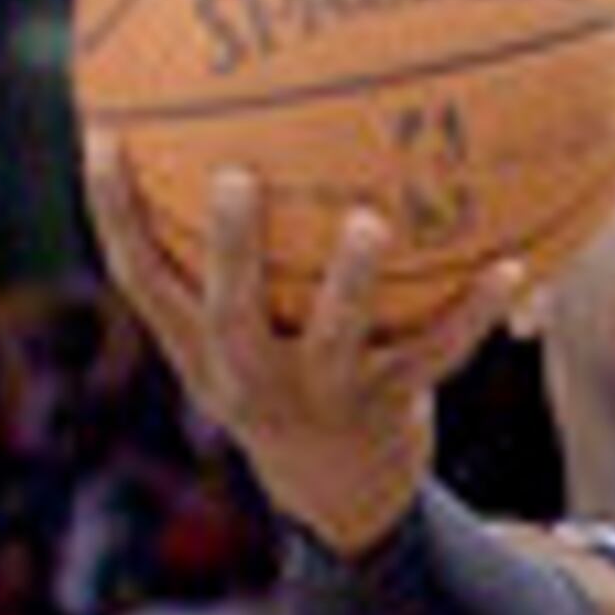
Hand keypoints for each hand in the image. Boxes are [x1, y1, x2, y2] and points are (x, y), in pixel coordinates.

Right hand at [83, 144, 523, 555]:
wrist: (336, 493)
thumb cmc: (277, 378)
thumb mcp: (229, 332)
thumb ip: (211, 250)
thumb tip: (212, 121)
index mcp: (202, 348)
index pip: (140, 276)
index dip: (115, 211)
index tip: (105, 135)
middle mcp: (252, 375)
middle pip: (230, 310)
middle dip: (231, 248)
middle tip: (234, 178)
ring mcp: (322, 394)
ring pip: (334, 338)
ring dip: (351, 282)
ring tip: (369, 223)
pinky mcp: (388, 406)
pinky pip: (437, 354)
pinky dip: (474, 313)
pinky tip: (509, 268)